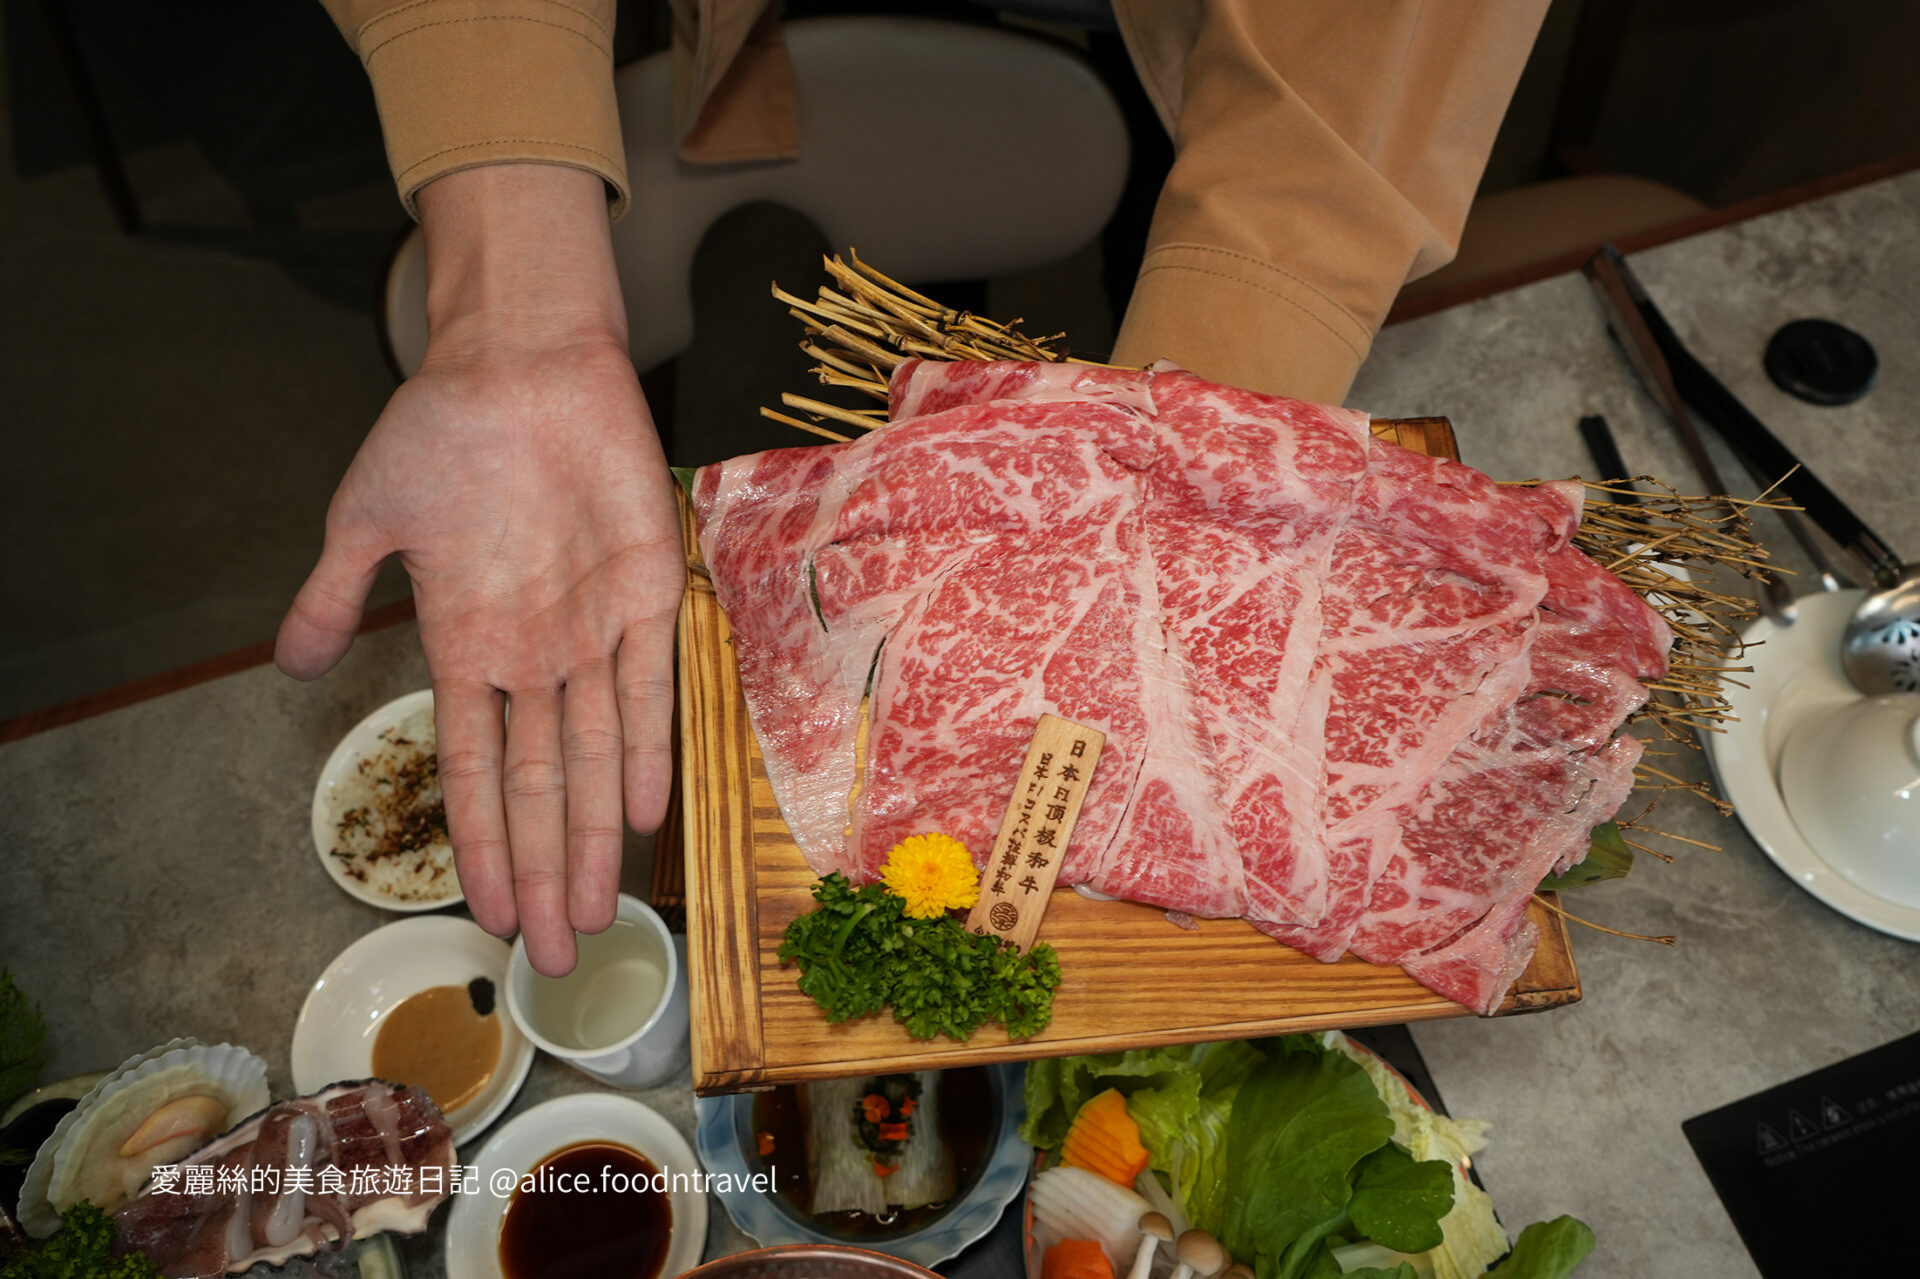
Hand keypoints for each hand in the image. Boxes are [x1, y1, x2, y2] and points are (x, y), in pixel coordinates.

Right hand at [275, 166, 683, 975]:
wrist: (516, 358)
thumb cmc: (438, 432)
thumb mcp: (365, 520)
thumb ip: (330, 597)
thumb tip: (285, 664)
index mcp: (468, 647)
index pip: (474, 772)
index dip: (482, 846)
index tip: (485, 917)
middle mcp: (536, 655)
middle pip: (541, 787)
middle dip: (546, 872)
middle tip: (554, 956)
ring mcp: (591, 629)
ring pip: (594, 756)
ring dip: (592, 837)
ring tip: (595, 914)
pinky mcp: (645, 592)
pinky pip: (649, 686)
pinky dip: (649, 748)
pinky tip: (644, 815)